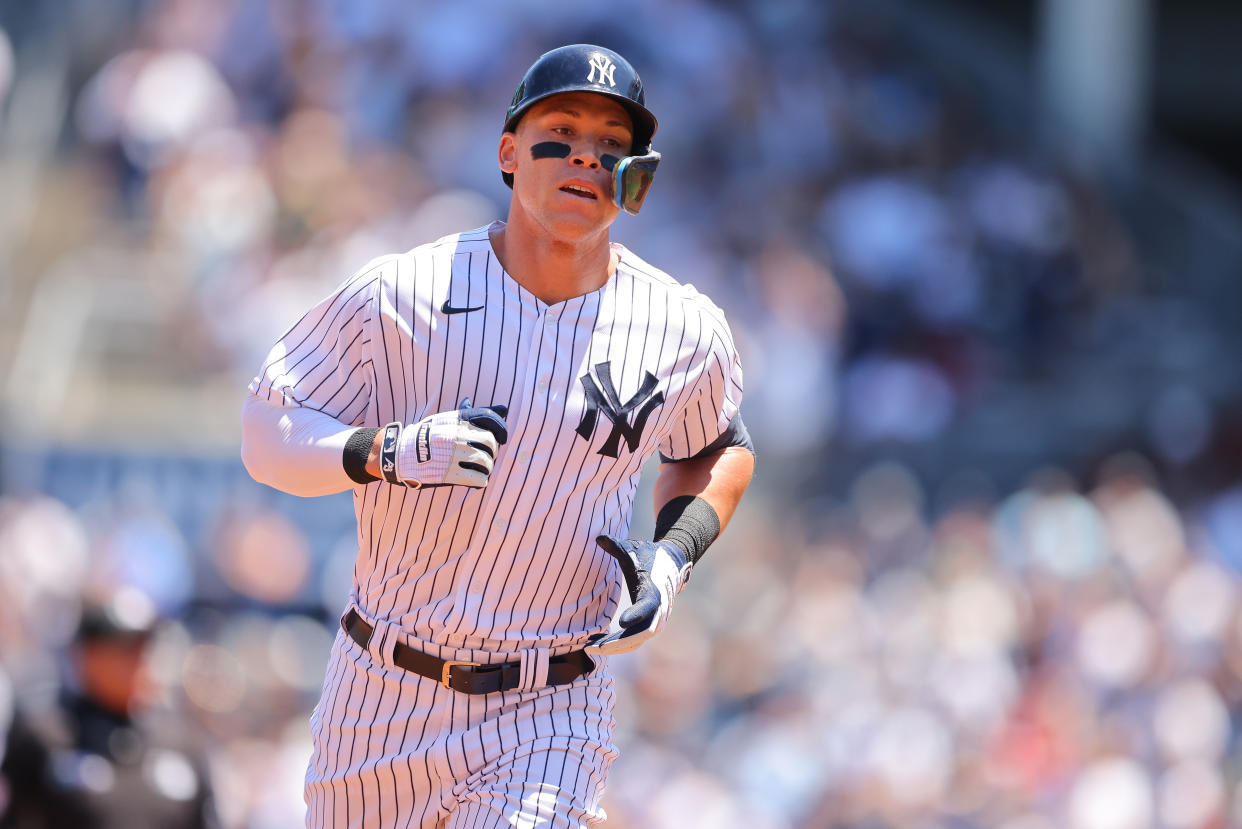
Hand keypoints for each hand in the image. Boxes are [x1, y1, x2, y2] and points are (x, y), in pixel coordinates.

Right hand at [373, 398, 507, 487]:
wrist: (399, 453)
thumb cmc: (427, 436)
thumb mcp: (447, 419)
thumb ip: (474, 415)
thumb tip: (504, 409)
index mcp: (457, 419)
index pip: (490, 418)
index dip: (502, 429)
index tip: (502, 438)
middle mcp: (456, 435)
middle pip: (491, 442)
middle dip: (493, 451)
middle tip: (487, 456)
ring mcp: (453, 454)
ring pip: (487, 462)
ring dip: (487, 468)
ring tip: (481, 470)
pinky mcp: (449, 474)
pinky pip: (478, 479)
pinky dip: (481, 481)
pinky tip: (476, 480)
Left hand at [584, 534, 690, 655]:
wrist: (672, 562)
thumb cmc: (648, 555)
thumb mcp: (632, 549)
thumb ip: (615, 545)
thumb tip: (599, 537)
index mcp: (654, 592)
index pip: (647, 607)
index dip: (636, 615)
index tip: (621, 622)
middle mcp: (658, 611)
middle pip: (639, 635)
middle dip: (616, 643)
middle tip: (591, 646)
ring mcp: (656, 620)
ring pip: (635, 642)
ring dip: (614, 647)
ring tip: (589, 646)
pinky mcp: (650, 625)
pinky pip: (634, 641)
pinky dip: (618, 645)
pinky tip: (598, 642)